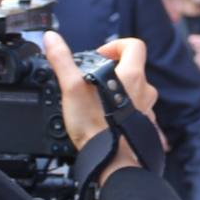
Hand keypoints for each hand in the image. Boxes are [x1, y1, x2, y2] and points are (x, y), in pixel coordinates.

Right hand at [43, 33, 157, 182]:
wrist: (112, 161)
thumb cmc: (96, 127)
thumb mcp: (72, 88)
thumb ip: (62, 60)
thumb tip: (52, 38)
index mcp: (132, 76)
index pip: (134, 45)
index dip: (116, 45)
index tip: (100, 55)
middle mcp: (145, 90)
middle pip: (134, 69)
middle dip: (114, 70)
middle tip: (94, 80)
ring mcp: (147, 109)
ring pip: (136, 91)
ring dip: (120, 91)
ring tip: (98, 102)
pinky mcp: (144, 126)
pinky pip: (136, 112)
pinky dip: (124, 111)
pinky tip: (107, 119)